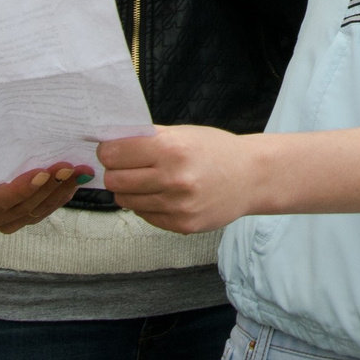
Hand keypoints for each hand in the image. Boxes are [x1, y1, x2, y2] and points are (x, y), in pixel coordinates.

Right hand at [0, 164, 85, 232]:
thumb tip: (20, 123)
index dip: (22, 189)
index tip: (43, 173)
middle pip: (19, 208)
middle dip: (48, 187)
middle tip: (69, 168)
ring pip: (33, 213)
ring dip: (58, 192)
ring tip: (77, 173)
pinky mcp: (17, 218)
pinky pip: (40, 214)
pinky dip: (57, 197)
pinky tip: (72, 182)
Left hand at [100, 127, 252, 233]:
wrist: (251, 177)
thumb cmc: (216, 151)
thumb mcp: (184, 134)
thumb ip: (147, 138)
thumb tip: (108, 142)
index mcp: (172, 149)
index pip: (114, 154)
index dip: (108, 151)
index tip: (112, 150)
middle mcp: (173, 179)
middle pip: (114, 180)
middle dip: (116, 172)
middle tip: (128, 167)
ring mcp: (177, 206)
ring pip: (126, 201)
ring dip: (130, 191)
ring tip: (149, 181)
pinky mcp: (181, 225)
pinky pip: (144, 215)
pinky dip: (147, 205)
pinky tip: (165, 195)